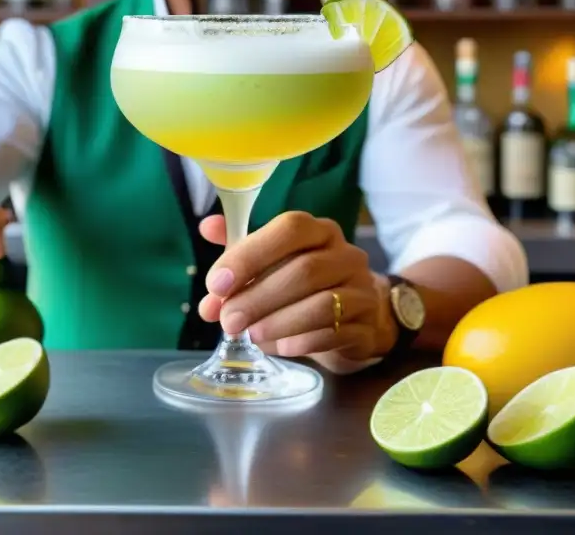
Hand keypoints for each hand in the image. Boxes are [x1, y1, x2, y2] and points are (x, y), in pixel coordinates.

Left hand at [197, 211, 397, 365]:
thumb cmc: (305, 285)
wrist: (358, 315)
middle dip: (258, 297)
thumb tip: (207, 228)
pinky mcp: (367, 327)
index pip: (290, 229)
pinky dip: (303, 342)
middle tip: (227, 320)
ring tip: (251, 335)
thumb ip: (240, 249)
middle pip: (304, 270)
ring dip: (279, 322)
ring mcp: (362, 291)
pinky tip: (280, 347)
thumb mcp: (272, 262)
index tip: (216, 284)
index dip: (251, 254)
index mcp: (319, 231)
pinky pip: (335, 334)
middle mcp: (346, 255)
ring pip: (322, 304)